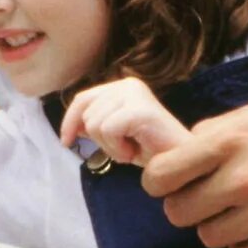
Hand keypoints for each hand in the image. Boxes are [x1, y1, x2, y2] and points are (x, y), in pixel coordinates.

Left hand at [58, 77, 190, 164]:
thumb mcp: (115, 134)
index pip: (82, 99)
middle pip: (86, 114)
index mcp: (122, 86)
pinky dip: (117, 148)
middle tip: (125, 147)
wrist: (181, 163)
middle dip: (100, 140)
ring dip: (110, 147)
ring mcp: (136, 94)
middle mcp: (129, 84)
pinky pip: (108, 130)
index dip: (70, 121)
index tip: (66, 142)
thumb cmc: (151, 149)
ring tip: (132, 149)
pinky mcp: (141, 109)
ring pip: (95, 124)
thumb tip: (72, 126)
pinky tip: (135, 152)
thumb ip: (95, 124)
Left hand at [139, 98, 247, 247]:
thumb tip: (176, 151)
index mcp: (228, 140)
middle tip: (205, 200)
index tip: (166, 184)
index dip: (158, 182)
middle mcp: (242, 177)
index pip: (161, 174)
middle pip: (179, 212)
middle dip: (187, 208)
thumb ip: (214, 133)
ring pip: (208, 238)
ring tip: (237, 213)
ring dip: (218, 228)